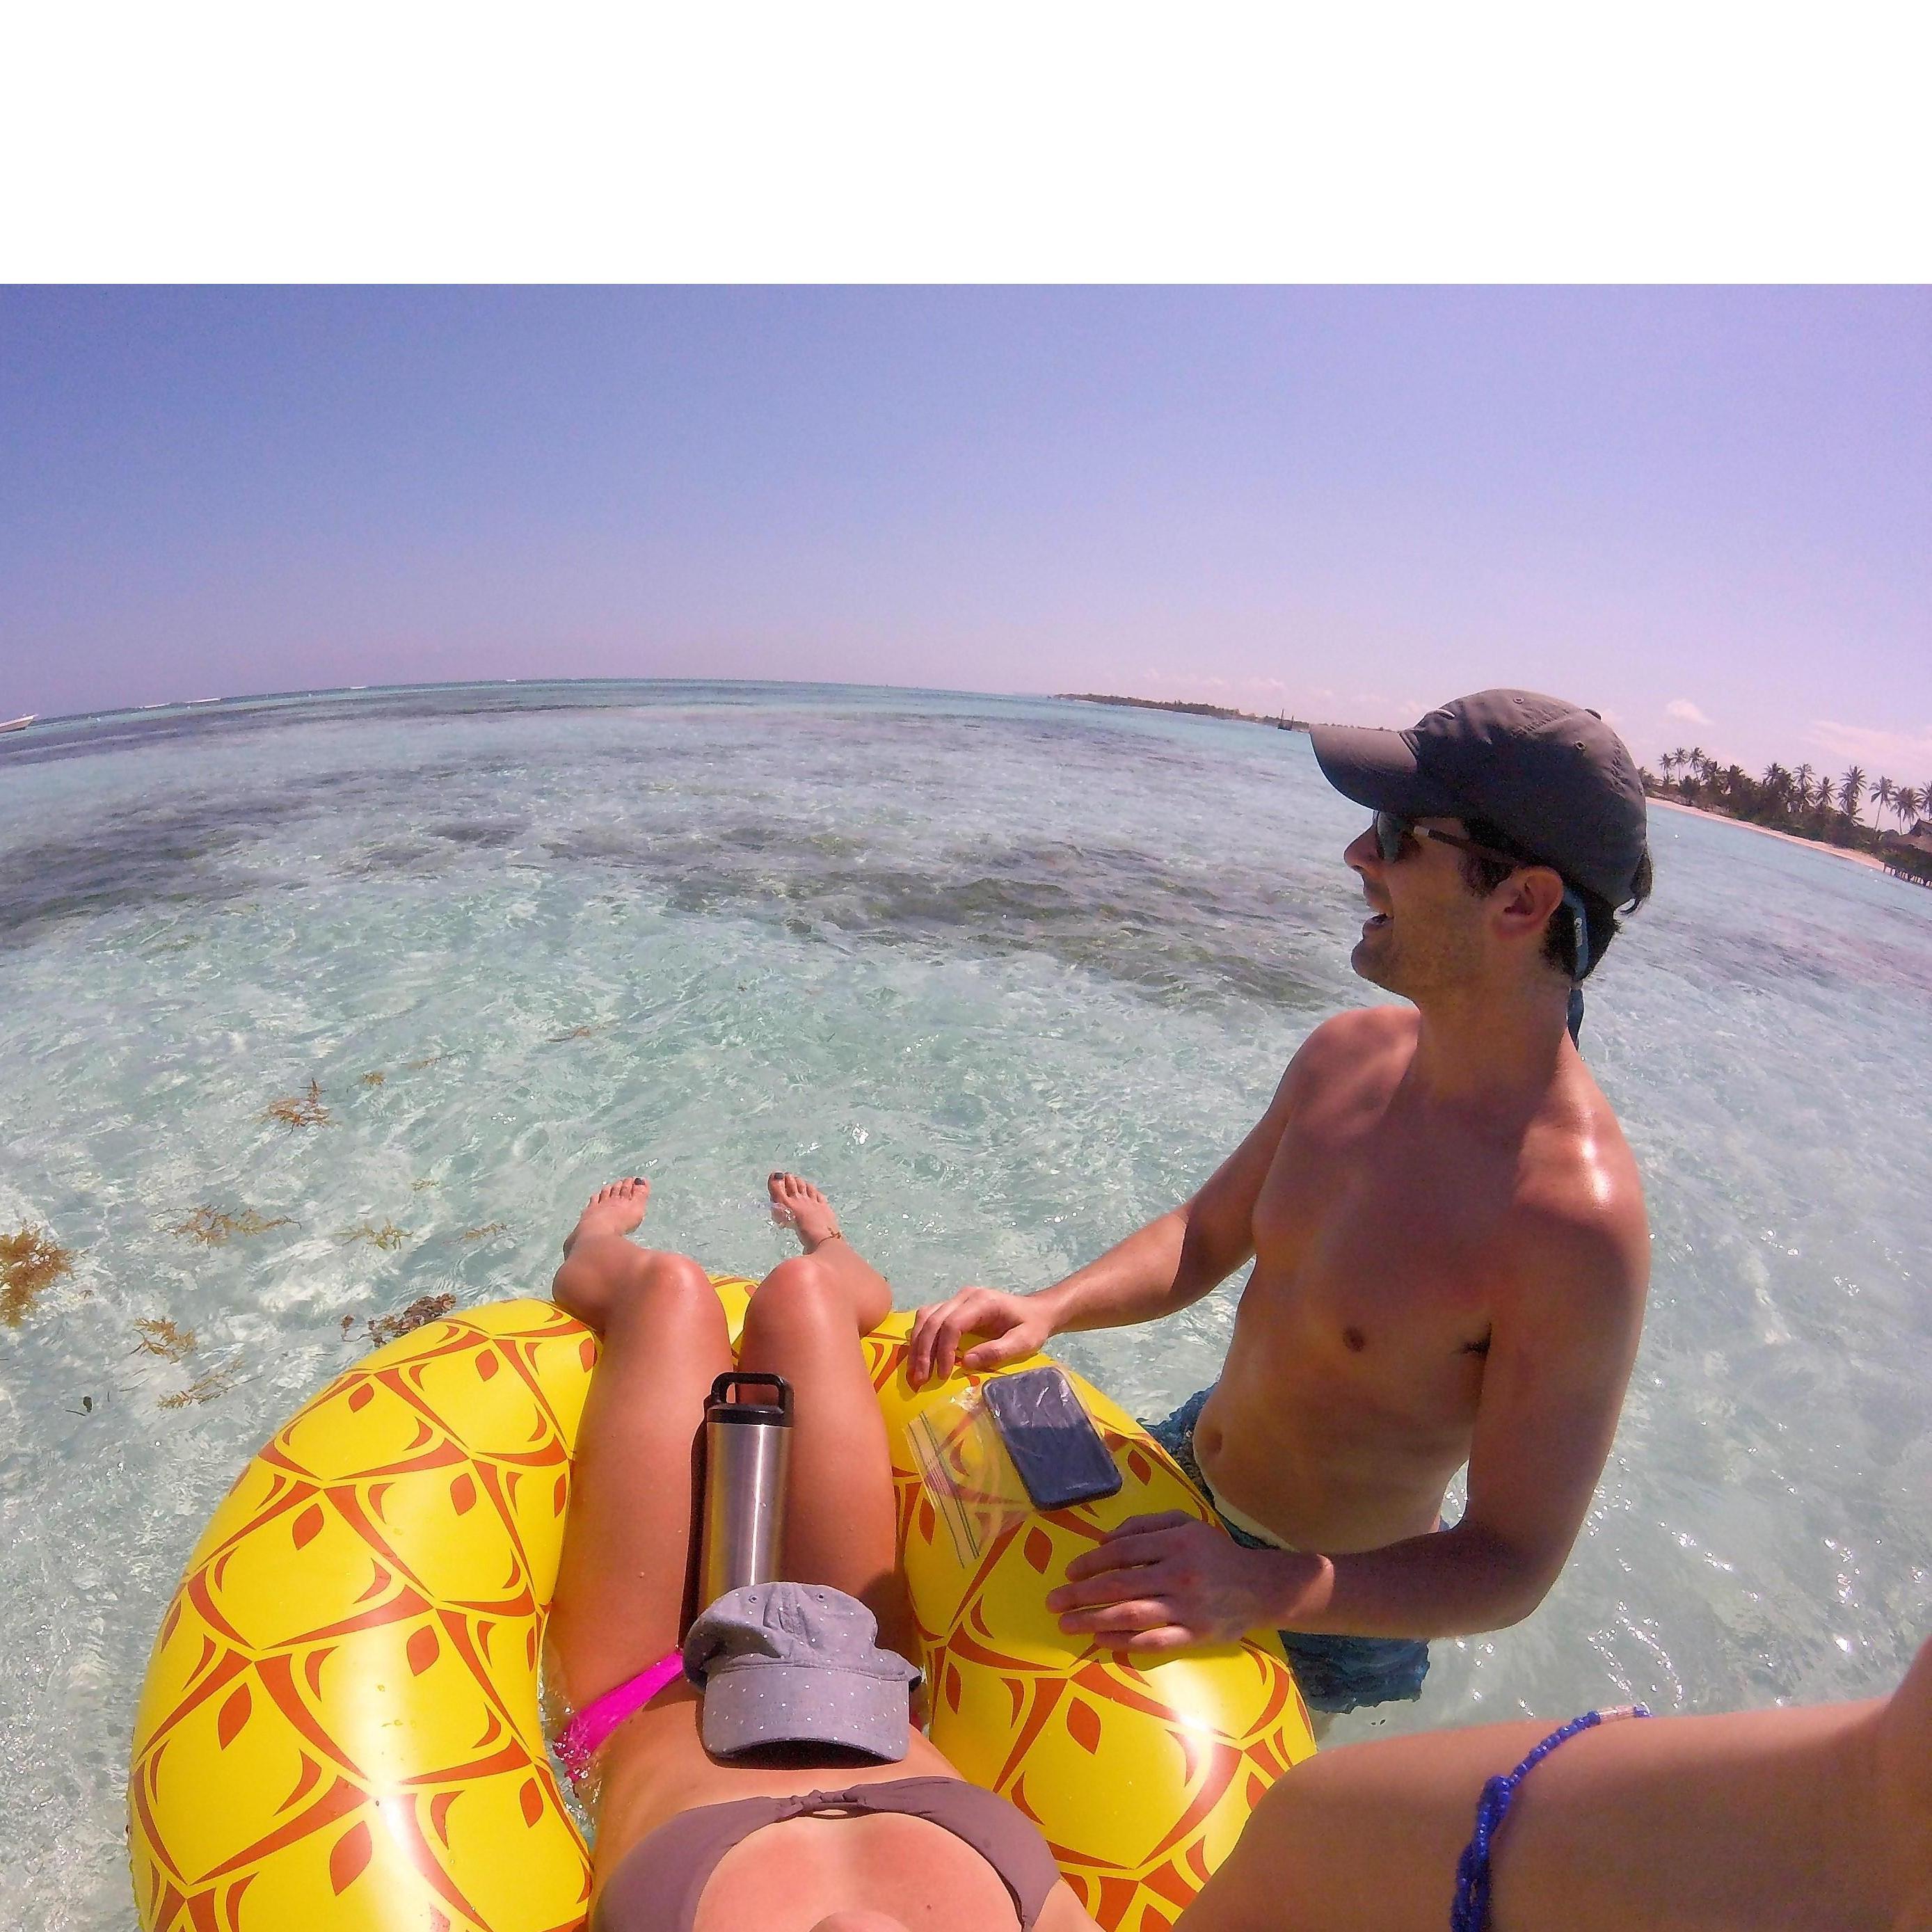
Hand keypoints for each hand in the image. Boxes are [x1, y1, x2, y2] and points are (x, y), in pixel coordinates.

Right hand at [906, 1286, 1056, 1387]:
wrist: (1036, 1311)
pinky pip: (928, 1318)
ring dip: (917, 1344)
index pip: (953, 1323)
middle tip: (920, 1379)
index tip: (943, 1375)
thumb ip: (998, 1351)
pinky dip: (920, 1337)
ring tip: (915, 1372)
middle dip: (923, 1351)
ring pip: (925, 1317)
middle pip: (933, 1319)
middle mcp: (965, 1296)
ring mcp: (957, 1299)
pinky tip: (918, 1357)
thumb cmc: (1032, 1326)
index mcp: (983, 1302)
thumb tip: (966, 1362)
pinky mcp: (952, 1307)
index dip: (944, 1350)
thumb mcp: (1024, 1342)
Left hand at [1044, 1511, 1304, 1651]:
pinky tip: (1100, 1640)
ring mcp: (1186, 1607)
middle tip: (1053, 1602)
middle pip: (1120, 1585)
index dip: (1091, 1562)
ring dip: (1093, 1620)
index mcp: (1175, 1543)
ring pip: (1131, 1615)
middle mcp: (1178, 1574)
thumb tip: (1104, 1541)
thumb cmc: (1214, 1553)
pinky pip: (1153, 1641)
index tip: (1069, 1572)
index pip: (1122, 1552)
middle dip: (1081, 1594)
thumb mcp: (1184, 1524)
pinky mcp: (1194, 1635)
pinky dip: (1123, 1641)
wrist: (1259, 1587)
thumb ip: (1144, 1526)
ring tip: (1067, 1624)